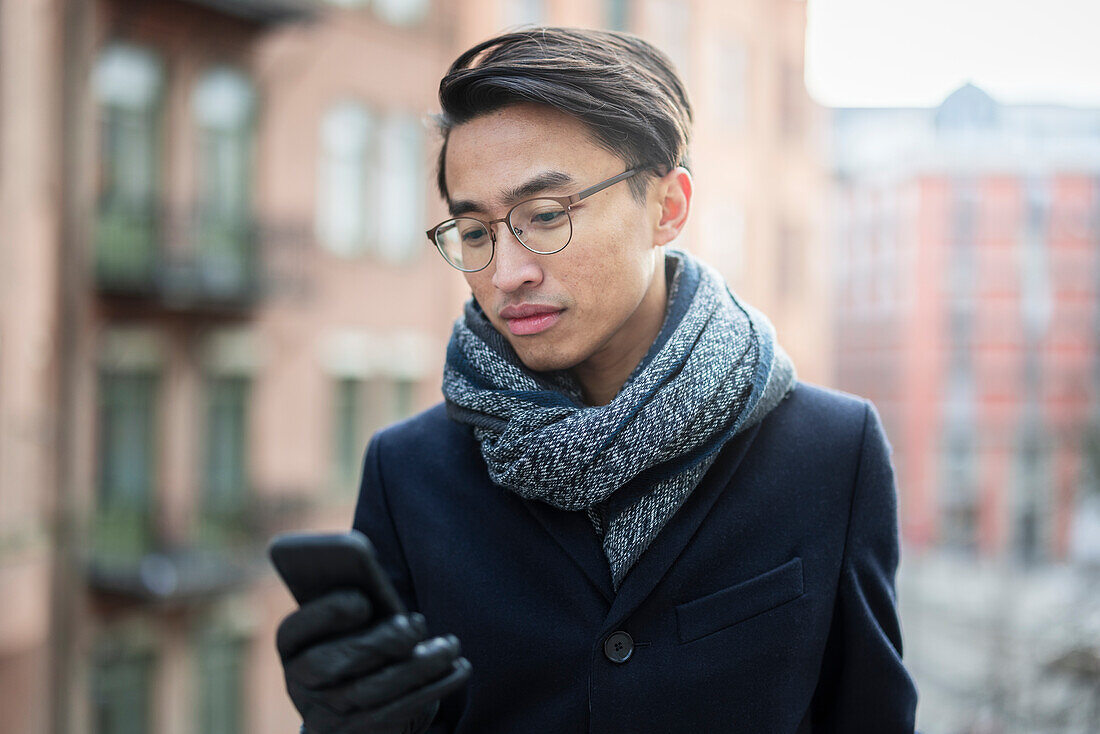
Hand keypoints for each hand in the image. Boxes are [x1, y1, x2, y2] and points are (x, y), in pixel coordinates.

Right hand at [277, 589, 471, 733]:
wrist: (357, 705)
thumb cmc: (364, 643)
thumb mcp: (357, 624)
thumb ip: (366, 609)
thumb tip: (394, 607)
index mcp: (292, 644)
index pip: (294, 629)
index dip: (326, 613)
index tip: (364, 600)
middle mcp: (299, 683)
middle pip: (328, 665)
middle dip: (376, 642)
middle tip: (416, 625)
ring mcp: (324, 716)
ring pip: (369, 691)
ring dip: (418, 665)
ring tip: (451, 647)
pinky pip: (397, 712)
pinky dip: (434, 688)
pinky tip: (459, 669)